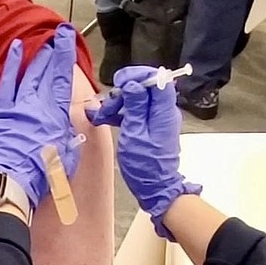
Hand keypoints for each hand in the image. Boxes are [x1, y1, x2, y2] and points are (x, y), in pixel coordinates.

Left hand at [0, 24, 80, 209]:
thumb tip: (76, 120)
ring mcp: (18, 105)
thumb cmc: (42, 174)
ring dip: (36, 56)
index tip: (67, 37)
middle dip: (53, 52)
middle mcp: (38, 104)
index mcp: (56, 113)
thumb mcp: (67, 154)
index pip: (63, 77)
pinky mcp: (0, 109)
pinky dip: (11, 64)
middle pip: (46, 72)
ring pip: (29, 73)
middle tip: (57, 38)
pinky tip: (15, 49)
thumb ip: (71, 133)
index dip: (66, 54)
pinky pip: (6, 81)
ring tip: (42, 41)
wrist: (11, 180)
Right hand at [85, 66, 201, 238]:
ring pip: (138, 99)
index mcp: (163, 112)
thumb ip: (136, 106)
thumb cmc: (145, 164)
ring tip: (102, 115)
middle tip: (107, 105)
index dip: (138, 76)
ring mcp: (157, 119)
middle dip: (123, 92)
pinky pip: (137, 111)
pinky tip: (107, 118)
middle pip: (145, 88)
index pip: (158, 80)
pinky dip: (122, 112)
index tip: (119, 82)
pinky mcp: (151, 126)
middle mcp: (163, 112)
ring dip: (119, 103)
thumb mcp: (135, 133)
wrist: (155, 188)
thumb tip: (134, 83)